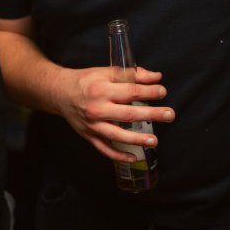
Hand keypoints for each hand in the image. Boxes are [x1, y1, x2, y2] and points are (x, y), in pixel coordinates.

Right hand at [57, 65, 173, 161]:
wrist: (60, 93)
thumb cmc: (86, 81)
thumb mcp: (106, 72)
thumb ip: (132, 74)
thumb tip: (156, 77)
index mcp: (102, 90)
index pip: (131, 91)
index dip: (149, 92)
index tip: (163, 92)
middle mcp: (97, 108)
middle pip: (129, 114)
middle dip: (151, 114)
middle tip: (169, 115)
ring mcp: (93, 125)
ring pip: (117, 135)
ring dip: (137, 139)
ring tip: (154, 140)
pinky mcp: (89, 136)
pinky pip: (105, 149)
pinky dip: (118, 155)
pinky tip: (133, 157)